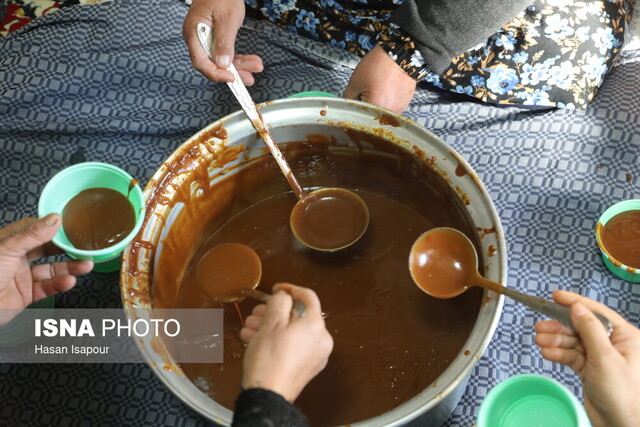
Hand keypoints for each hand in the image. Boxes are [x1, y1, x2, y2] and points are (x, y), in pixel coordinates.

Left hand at [0, 214, 92, 324]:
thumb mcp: (7, 249)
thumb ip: (33, 235)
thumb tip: (54, 218)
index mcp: (8, 242)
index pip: (35, 229)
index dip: (53, 227)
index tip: (72, 225)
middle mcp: (16, 258)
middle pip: (47, 250)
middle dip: (66, 248)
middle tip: (83, 246)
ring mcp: (21, 277)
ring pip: (51, 269)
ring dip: (70, 267)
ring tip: (85, 265)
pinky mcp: (26, 295)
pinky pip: (47, 288)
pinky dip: (60, 284)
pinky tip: (69, 281)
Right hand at [182, 0, 263, 84]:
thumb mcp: (227, 18)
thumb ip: (224, 41)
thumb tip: (222, 63)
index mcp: (194, 33)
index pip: (201, 62)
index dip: (216, 73)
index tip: (231, 77)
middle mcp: (196, 38)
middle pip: (212, 64)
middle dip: (233, 71)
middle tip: (250, 77)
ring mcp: (205, 39)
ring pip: (221, 60)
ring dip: (239, 65)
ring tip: (256, 66)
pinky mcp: (213, 39)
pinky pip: (224, 53)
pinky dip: (238, 58)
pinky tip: (250, 61)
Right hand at [240, 283, 333, 401]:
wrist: (267, 395)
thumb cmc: (269, 358)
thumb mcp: (271, 322)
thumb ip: (279, 302)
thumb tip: (284, 297)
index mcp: (316, 326)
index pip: (308, 297)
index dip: (290, 289)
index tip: (276, 289)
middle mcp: (321, 340)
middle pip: (297, 316)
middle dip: (273, 312)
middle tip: (256, 313)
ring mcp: (315, 356)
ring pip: (292, 332)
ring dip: (270, 327)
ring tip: (250, 329)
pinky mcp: (306, 368)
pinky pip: (293, 346)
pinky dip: (277, 341)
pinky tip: (255, 341)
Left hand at [343, 45, 416, 112]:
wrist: (400, 55)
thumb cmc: (378, 66)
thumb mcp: (354, 83)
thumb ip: (347, 99)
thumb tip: (346, 107)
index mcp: (375, 111)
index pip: (358, 117)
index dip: (354, 107)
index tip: (355, 98)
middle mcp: (388, 115)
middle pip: (370, 117)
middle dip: (365, 106)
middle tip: (367, 89)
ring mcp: (398, 110)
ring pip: (381, 113)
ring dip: (377, 104)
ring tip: (377, 88)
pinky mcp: (404, 104)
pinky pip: (391, 107)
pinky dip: (386, 101)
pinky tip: (385, 89)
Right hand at [535, 290, 639, 426]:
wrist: (622, 424)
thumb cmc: (624, 395)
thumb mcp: (605, 357)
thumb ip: (590, 330)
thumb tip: (578, 308)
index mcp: (624, 336)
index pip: (596, 312)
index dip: (575, 302)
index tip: (556, 296)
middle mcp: (612, 344)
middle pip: (580, 326)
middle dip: (559, 326)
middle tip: (540, 326)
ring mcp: (600, 357)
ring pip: (572, 341)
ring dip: (555, 340)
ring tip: (539, 340)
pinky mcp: (589, 369)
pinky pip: (570, 355)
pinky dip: (558, 353)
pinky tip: (547, 352)